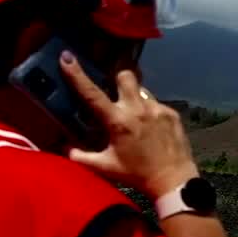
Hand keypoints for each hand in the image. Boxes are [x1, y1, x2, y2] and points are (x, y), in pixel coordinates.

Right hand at [59, 50, 198, 197]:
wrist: (173, 180)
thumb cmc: (136, 175)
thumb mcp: (104, 167)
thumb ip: (80, 157)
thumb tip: (64, 147)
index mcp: (118, 121)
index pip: (91, 93)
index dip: (77, 74)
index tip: (67, 56)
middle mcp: (137, 109)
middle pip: (125, 74)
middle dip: (117, 75)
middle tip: (113, 84)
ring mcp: (157, 109)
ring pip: (141, 89)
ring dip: (133, 96)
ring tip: (133, 114)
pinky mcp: (172, 113)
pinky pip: (155, 103)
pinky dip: (148, 110)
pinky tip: (150, 126)